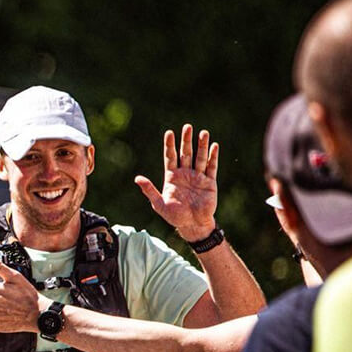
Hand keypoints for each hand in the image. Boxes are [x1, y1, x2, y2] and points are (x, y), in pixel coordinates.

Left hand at [134, 124, 219, 241]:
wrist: (192, 225)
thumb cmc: (175, 216)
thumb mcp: (159, 204)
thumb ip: (149, 190)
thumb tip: (137, 178)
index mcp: (172, 177)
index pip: (170, 157)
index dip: (169, 145)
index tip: (169, 132)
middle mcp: (185, 174)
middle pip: (185, 153)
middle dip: (186, 140)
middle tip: (187, 126)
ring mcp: (198, 177)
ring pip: (199, 157)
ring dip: (201, 145)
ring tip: (203, 132)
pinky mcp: (209, 182)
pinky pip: (211, 167)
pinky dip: (213, 157)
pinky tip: (214, 146)